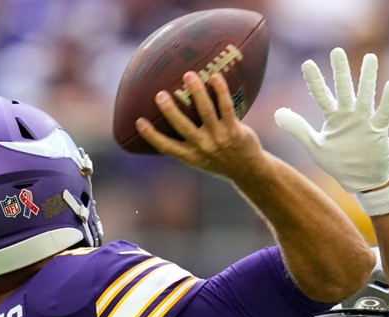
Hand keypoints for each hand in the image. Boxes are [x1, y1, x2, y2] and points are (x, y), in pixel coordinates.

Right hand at [136, 72, 265, 179]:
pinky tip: (215, 76)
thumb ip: (185, 143)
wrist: (248, 170)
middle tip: (159, 94)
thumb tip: (167, 118)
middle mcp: (203, 148)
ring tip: (188, 75)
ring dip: (197, 92)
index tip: (139, 121)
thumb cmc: (219, 159)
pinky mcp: (235, 131)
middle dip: (170, 111)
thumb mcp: (200, 158)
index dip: (152, 136)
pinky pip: (226, 107)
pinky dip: (221, 91)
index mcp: (190, 156)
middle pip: (183, 127)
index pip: (167, 147)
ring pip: (206, 112)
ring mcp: (220, 138)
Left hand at [275, 47, 388, 193]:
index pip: (322, 95)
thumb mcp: (314, 146)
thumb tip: (276, 113)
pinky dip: (387, 101)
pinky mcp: (378, 131)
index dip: (315, 81)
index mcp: (333, 117)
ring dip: (368, 78)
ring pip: (366, 96)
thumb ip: (297, 128)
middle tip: (337, 51)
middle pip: (344, 89)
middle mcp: (349, 115)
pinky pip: (384, 114)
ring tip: (370, 57)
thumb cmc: (339, 162)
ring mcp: (364, 121)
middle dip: (340, 71)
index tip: (307, 63)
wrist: (362, 180)